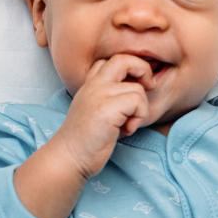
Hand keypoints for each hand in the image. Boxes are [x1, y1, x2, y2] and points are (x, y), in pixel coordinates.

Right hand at [50, 54, 155, 179]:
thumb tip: (141, 89)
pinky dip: (138, 117)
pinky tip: (126, 130)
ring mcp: (99, 94)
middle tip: (148, 88)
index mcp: (90, 84)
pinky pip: (138, 102)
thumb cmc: (86, 140)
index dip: (129, 68)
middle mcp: (93, 85)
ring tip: (127, 124)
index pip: (111, 60)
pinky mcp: (106, 109)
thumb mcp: (96, 110)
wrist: (69, 158)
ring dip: (140, 109)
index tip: (135, 86)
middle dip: (143, 70)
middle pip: (124, 59)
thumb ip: (111, 97)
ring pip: (138, 89)